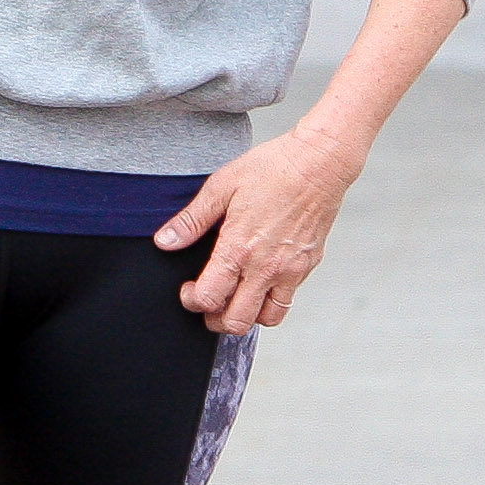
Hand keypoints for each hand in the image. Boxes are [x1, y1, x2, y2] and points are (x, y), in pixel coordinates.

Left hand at [157, 128, 363, 332]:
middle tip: (208, 301)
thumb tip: (165, 241)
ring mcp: (291, 270)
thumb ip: (191, 220)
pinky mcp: (308, 265)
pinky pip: (287, 300)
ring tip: (234, 297)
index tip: (188, 290)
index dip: (192, 301)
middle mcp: (266, 267)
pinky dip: (270, 302)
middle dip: (215, 319)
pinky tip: (258, 282)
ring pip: (267, 319)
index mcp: (239, 249)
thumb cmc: (272, 169)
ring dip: (246, 315)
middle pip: (237, 322)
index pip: (210, 299)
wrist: (319, 163)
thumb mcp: (221, 187)